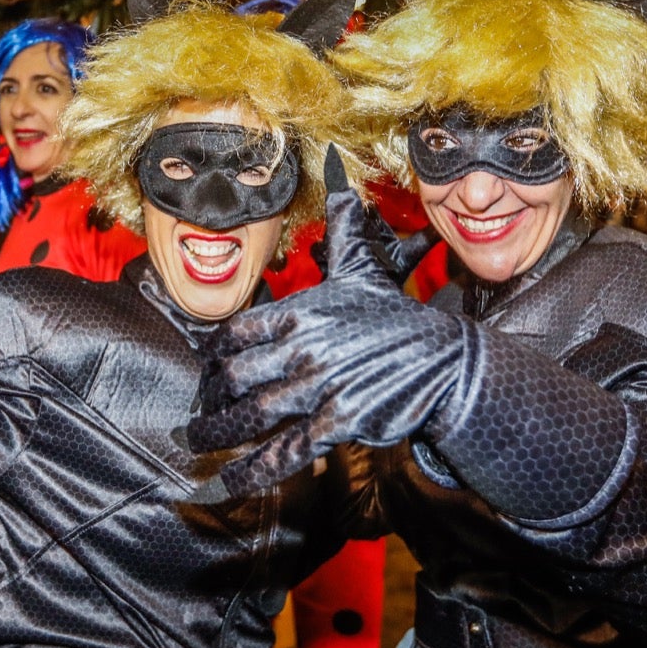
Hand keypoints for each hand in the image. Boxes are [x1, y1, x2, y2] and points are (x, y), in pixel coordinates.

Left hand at [188, 147, 467, 496]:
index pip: (234, 335)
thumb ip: (341, 225)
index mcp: (300, 311)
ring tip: (199, 443)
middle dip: (209, 399)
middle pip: (233, 378)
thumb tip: (338, 165)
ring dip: (217, 434)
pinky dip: (251, 471)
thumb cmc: (397, 316)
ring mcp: (320, 387)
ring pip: (251, 416)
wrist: (446, 360)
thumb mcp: (362, 268)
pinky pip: (284, 451)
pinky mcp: (338, 423)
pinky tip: (227, 482)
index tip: (208, 372)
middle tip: (200, 413)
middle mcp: (303, 348)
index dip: (214, 358)